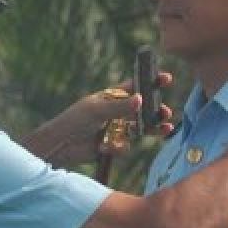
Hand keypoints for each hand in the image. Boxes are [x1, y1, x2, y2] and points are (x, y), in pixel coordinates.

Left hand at [28, 73, 173, 165]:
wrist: (61, 146)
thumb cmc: (74, 121)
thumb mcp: (97, 110)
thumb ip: (119, 106)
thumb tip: (141, 99)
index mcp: (112, 97)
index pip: (135, 87)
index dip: (151, 82)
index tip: (166, 79)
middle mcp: (117, 112)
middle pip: (143, 110)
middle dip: (156, 112)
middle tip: (166, 113)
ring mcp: (116, 129)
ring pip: (141, 129)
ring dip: (152, 129)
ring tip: (165, 129)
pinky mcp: (114, 145)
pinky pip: (125, 146)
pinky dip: (118, 147)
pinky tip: (104, 148)